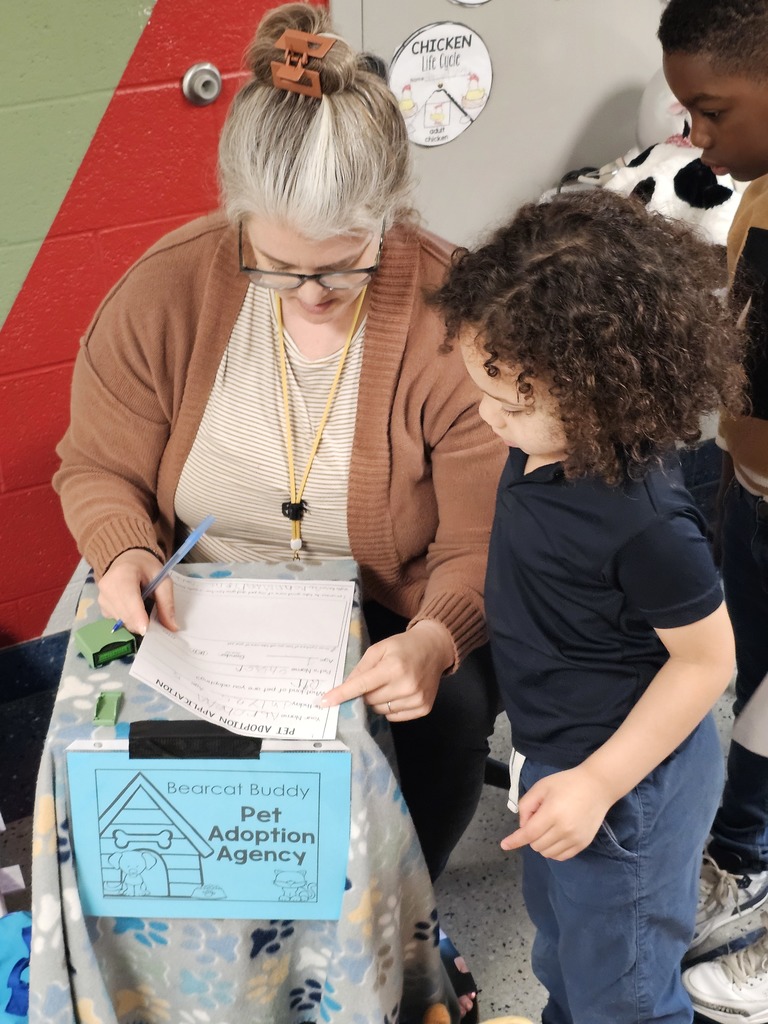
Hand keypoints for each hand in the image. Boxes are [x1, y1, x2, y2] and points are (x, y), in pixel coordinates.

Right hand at [97, 549, 177, 634]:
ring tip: (144, 607)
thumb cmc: (146, 568)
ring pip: (121, 621)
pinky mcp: (101, 607)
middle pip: (124, 615)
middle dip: (141, 622)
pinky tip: (134, 608)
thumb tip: (172, 627)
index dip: (138, 617)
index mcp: (122, 575)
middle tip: (155, 620)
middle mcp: (107, 587)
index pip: (129, 599)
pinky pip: (117, 621)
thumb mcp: (162, 580)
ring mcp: (101, 598)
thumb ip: (167, 603)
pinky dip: (128, 620)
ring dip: (135, 622)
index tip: (147, 629)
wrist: (128, 560)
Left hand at [319, 619, 453, 720]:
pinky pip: (394, 717)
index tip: (325, 702)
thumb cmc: (403, 646)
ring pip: (380, 711)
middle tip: (373, 680)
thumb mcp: (379, 648)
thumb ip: (361, 668)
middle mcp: (407, 685)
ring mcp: (417, 699)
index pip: (361, 686)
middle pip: (369, 700)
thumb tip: (345, 688)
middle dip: (364, 693)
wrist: (435, 648)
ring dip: (377, 702)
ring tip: (388, 685)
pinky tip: (398, 693)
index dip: (342, 694)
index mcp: (394, 667)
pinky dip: (389, 709)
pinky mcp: (424, 708)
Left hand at [500, 765, 614, 860]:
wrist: (597, 787)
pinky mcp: (583, 844)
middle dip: (531, 835)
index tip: (504, 845)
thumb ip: (526, 805)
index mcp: (552, 813)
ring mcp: (575, 839)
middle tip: (539, 818)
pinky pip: (561, 856)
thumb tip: (523, 826)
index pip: (528, 834)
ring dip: (541, 844)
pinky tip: (555, 837)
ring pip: (547, 853)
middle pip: (536, 845)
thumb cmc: (567, 783)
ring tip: (548, 826)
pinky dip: (553, 850)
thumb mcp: (541, 787)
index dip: (514, 841)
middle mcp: (564, 830)